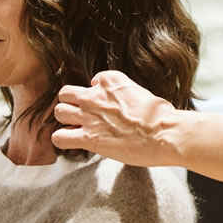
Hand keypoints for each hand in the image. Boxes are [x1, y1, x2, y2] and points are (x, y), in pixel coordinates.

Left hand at [52, 70, 180, 165]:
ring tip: (77, 129)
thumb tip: (123, 103)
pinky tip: (74, 143)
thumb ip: (125, 93)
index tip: (107, 105)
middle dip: (72, 103)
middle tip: (83, 116)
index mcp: (110, 79)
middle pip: (66, 93)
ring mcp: (89, 116)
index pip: (93, 81)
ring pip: (59, 111)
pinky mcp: (88, 138)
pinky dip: (63, 140)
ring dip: (66, 120)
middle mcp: (95, 95)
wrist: (164, 134)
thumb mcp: (141, 91)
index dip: (98, 94)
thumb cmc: (160, 116)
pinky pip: (59, 137)